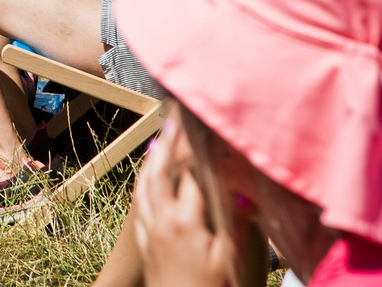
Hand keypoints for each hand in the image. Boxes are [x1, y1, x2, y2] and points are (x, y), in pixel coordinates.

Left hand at [133, 120, 232, 286]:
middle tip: (171, 122)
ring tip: (156, 144)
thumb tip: (241, 191)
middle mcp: (162, 219)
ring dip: (150, 162)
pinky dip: (144, 185)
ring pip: (145, 186)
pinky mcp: (145, 242)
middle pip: (159, 172)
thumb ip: (235, 223)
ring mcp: (150, 230)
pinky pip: (140, 204)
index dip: (195, 151)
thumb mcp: (229, 258)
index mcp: (185, 220)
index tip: (200, 128)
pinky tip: (147, 184)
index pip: (189, 175)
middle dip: (165, 145)